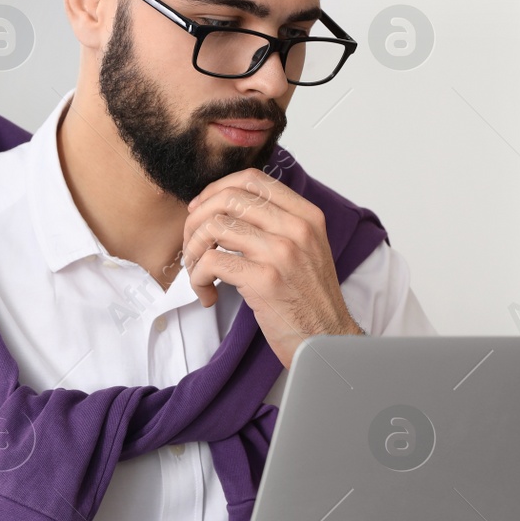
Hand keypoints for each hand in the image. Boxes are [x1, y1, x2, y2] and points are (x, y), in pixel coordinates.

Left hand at [182, 168, 361, 366]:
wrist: (327, 342)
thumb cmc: (309, 300)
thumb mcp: (307, 249)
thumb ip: (278, 223)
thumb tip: (228, 206)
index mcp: (307, 216)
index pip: (252, 179)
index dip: (217, 190)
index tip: (202, 211)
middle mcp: (297, 229)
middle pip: (228, 199)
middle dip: (197, 220)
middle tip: (192, 244)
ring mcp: (281, 253)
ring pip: (213, 227)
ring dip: (193, 251)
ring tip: (198, 272)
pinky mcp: (264, 281)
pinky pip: (211, 262)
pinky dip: (198, 278)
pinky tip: (208, 294)